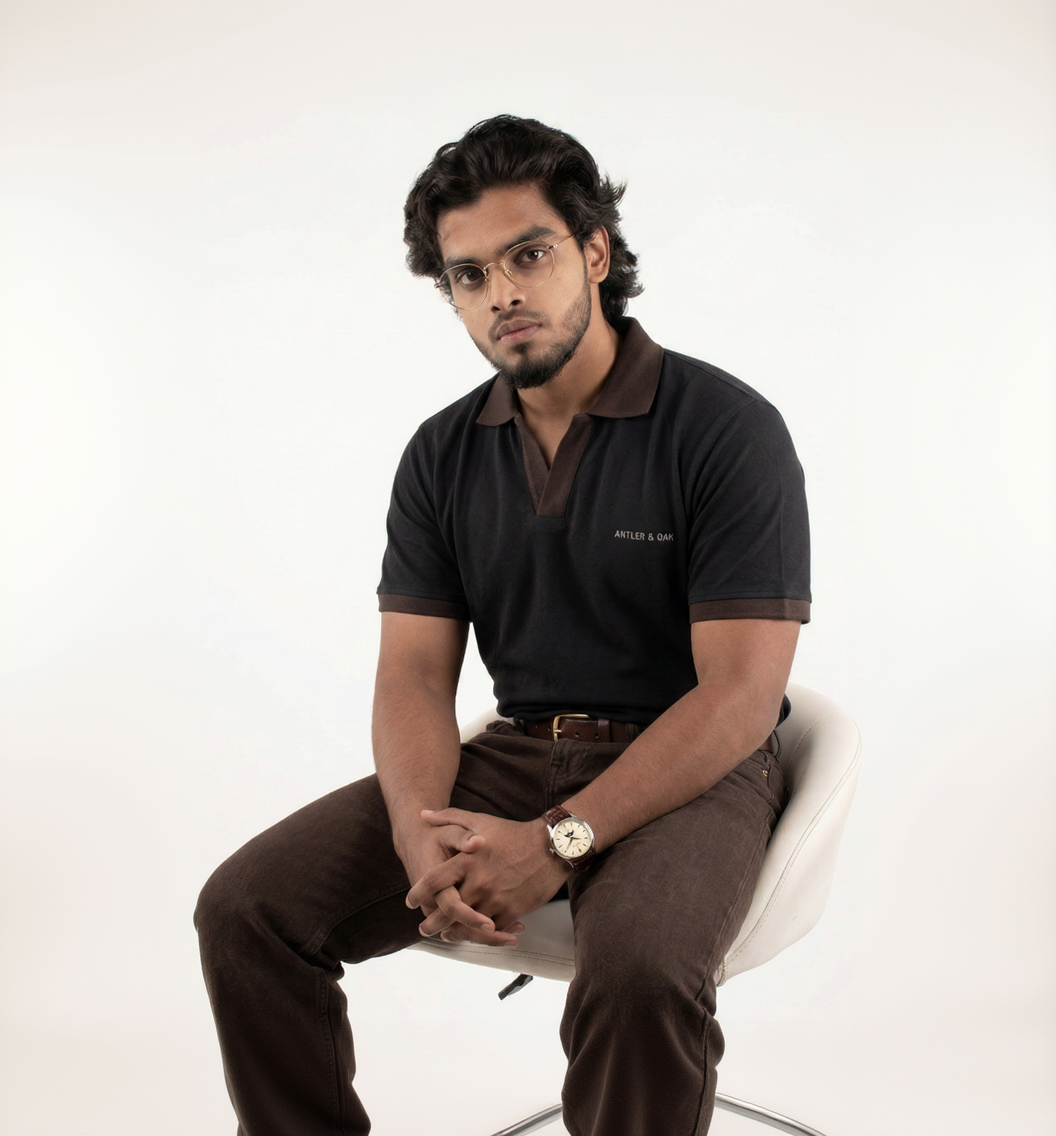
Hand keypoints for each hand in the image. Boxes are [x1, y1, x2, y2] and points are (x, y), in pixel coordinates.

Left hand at [406, 808, 569, 944]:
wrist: (551, 846)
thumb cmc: (513, 833)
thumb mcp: (480, 820)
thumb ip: (449, 817)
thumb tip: (423, 815)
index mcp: (467, 860)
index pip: (433, 881)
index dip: (418, 893)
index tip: (410, 901)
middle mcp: (479, 882)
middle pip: (446, 911)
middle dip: (431, 924)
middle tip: (424, 928)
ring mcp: (496, 898)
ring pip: (467, 925)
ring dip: (455, 933)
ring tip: (447, 935)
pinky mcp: (513, 910)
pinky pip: (491, 930)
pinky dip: (482, 934)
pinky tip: (475, 933)